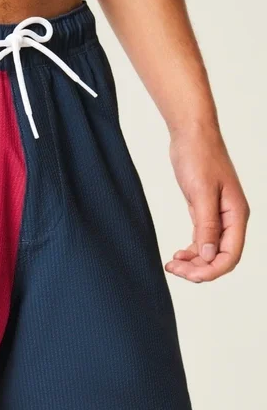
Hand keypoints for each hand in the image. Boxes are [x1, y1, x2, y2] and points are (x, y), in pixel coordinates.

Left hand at [166, 124, 248, 282]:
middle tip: (173, 268)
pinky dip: (192, 251)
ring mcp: (220, 216)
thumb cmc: (199, 157)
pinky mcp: (206, 211)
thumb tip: (210, 256)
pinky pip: (203, 240)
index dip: (211, 271)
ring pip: (211, 251)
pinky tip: (178, 254)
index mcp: (236, 215)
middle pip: (220, 257)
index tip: (188, 275)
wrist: (192, 134)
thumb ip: (206, 226)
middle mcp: (231, 218)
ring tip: (172, 263)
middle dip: (199, 269)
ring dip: (193, 262)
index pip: (231, 255)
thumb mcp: (201, 193)